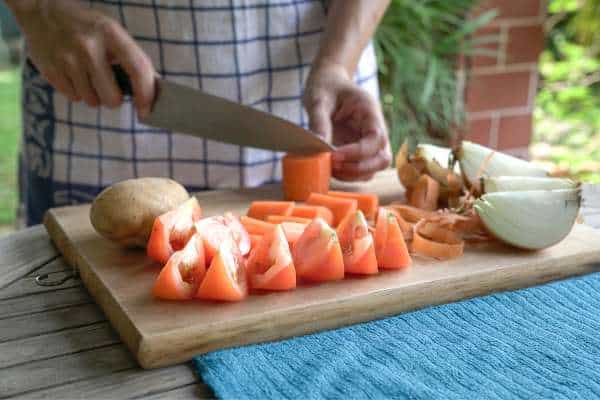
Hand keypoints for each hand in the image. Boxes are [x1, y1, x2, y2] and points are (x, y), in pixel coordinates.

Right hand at [9, 0, 154, 115]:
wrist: (44, 13)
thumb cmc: (88, 27)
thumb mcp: (113, 33)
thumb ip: (132, 59)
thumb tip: (153, 90)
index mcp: (111, 34)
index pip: (137, 69)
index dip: (145, 94)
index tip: (146, 111)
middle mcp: (89, 47)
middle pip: (112, 98)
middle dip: (114, 99)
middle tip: (110, 87)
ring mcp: (67, 59)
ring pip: (92, 101)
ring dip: (94, 95)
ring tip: (89, 76)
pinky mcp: (51, 70)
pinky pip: (73, 98)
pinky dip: (77, 92)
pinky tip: (74, 74)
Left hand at [304, 63, 390, 180]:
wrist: (328, 84)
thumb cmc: (326, 87)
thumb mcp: (319, 99)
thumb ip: (319, 122)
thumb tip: (319, 149)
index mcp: (370, 112)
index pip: (376, 139)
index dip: (357, 152)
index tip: (334, 154)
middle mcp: (375, 129)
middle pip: (383, 159)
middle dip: (359, 169)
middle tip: (332, 165)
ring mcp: (369, 143)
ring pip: (374, 169)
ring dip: (353, 175)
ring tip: (329, 167)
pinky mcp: (359, 152)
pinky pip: (361, 171)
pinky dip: (348, 176)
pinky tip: (330, 168)